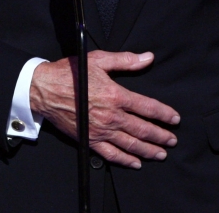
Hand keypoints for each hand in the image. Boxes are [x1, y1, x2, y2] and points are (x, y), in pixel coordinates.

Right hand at [29, 51, 179, 168]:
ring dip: (148, 150)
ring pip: (131, 144)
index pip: (148, 107)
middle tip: (173, 140)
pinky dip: (126, 160)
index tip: (175, 119)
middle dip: (161, 136)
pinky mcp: (89, 140)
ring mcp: (100, 130)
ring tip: (161, 154)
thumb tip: (148, 57)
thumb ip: (126, 60)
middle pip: (143, 129)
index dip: (164, 114)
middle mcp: (111, 116)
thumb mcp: (99, 60)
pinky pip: (111, 154)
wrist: (43, 89)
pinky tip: (136, 163)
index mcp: (116, 95)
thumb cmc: (70, 72)